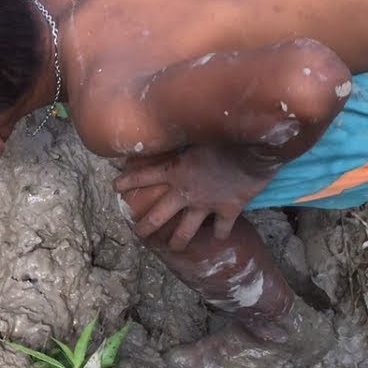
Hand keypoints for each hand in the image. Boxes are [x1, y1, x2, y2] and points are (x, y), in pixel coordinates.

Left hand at [113, 145, 275, 251]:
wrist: (253, 149)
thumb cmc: (224, 133)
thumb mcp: (195, 132)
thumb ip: (182, 136)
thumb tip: (172, 119)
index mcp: (175, 171)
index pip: (143, 177)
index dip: (127, 182)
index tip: (114, 188)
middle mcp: (185, 192)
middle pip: (158, 216)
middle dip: (145, 227)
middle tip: (139, 234)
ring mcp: (205, 204)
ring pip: (186, 230)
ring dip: (178, 241)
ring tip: (174, 248)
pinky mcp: (227, 210)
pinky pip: (221, 228)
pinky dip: (220, 233)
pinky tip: (218, 238)